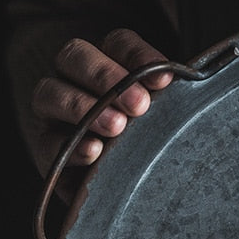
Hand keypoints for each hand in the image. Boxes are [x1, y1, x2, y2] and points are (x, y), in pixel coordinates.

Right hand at [31, 28, 172, 191]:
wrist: (128, 194)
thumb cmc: (151, 149)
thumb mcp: (164, 124)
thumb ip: (170, 105)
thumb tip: (190, 89)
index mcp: (108, 66)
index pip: (117, 44)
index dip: (138, 56)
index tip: (165, 80)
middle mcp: (74, 81)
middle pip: (75, 56)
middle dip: (107, 77)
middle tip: (140, 105)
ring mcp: (54, 114)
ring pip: (50, 93)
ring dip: (85, 107)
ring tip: (117, 127)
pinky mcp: (47, 150)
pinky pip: (48, 142)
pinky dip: (72, 145)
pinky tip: (95, 151)